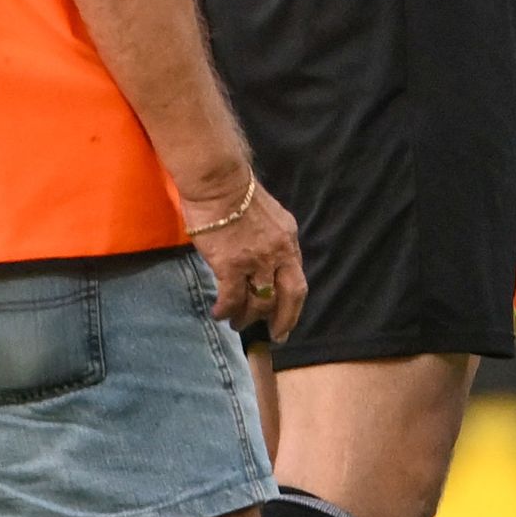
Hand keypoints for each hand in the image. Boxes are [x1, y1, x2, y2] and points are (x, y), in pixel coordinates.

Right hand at [191, 182, 307, 347]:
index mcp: (289, 239)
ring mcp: (257, 261)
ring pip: (260, 302)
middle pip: (290, 296)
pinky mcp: (232, 266)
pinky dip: (226, 310)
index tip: (288, 318)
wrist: (218, 181)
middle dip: (285, 320)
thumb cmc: (236, 192)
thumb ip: (270, 239)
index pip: (297, 278)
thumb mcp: (269, 216)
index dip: (293, 303)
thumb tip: (263, 259)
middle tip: (276, 335)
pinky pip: (233, 299)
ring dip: (248, 318)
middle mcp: (279, 253)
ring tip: (238, 323)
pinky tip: (219, 313)